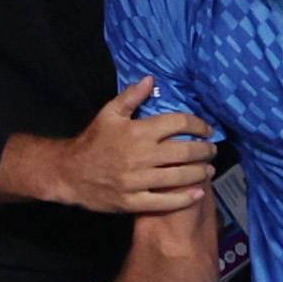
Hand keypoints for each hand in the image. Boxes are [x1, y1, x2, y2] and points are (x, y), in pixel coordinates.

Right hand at [49, 78, 214, 215]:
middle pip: (184, 152)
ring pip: (178, 177)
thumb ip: (131, 96)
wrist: (69, 172)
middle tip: (213, 150)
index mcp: (138, 131)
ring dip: (199, 173)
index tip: (207, 128)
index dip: (198, 125)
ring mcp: (137, 180)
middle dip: (204, 150)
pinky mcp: (133, 201)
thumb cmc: (93, 140)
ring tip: (210, 170)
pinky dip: (183, 198)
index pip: (178, 123)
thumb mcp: (109, 113)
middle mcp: (141, 155)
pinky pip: (163, 202)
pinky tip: (197, 193)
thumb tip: (151, 79)